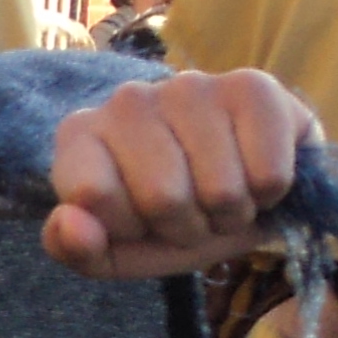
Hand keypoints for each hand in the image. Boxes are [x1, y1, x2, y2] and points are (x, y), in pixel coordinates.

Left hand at [43, 69, 319, 279]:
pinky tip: (255, 172)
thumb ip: (76, 249)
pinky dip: (268, 194)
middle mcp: (128, 99)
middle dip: (185, 226)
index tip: (137, 220)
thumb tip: (69, 223)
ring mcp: (189, 86)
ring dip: (230, 213)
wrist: (248, 194)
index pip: (93, 195)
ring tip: (222, 195)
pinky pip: (268, 175)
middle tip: (191, 212)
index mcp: (79, 135)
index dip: (128, 227)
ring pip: (220, 190)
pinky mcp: (251, 86)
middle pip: (163, 198)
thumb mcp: (118, 251)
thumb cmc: (170, 221)